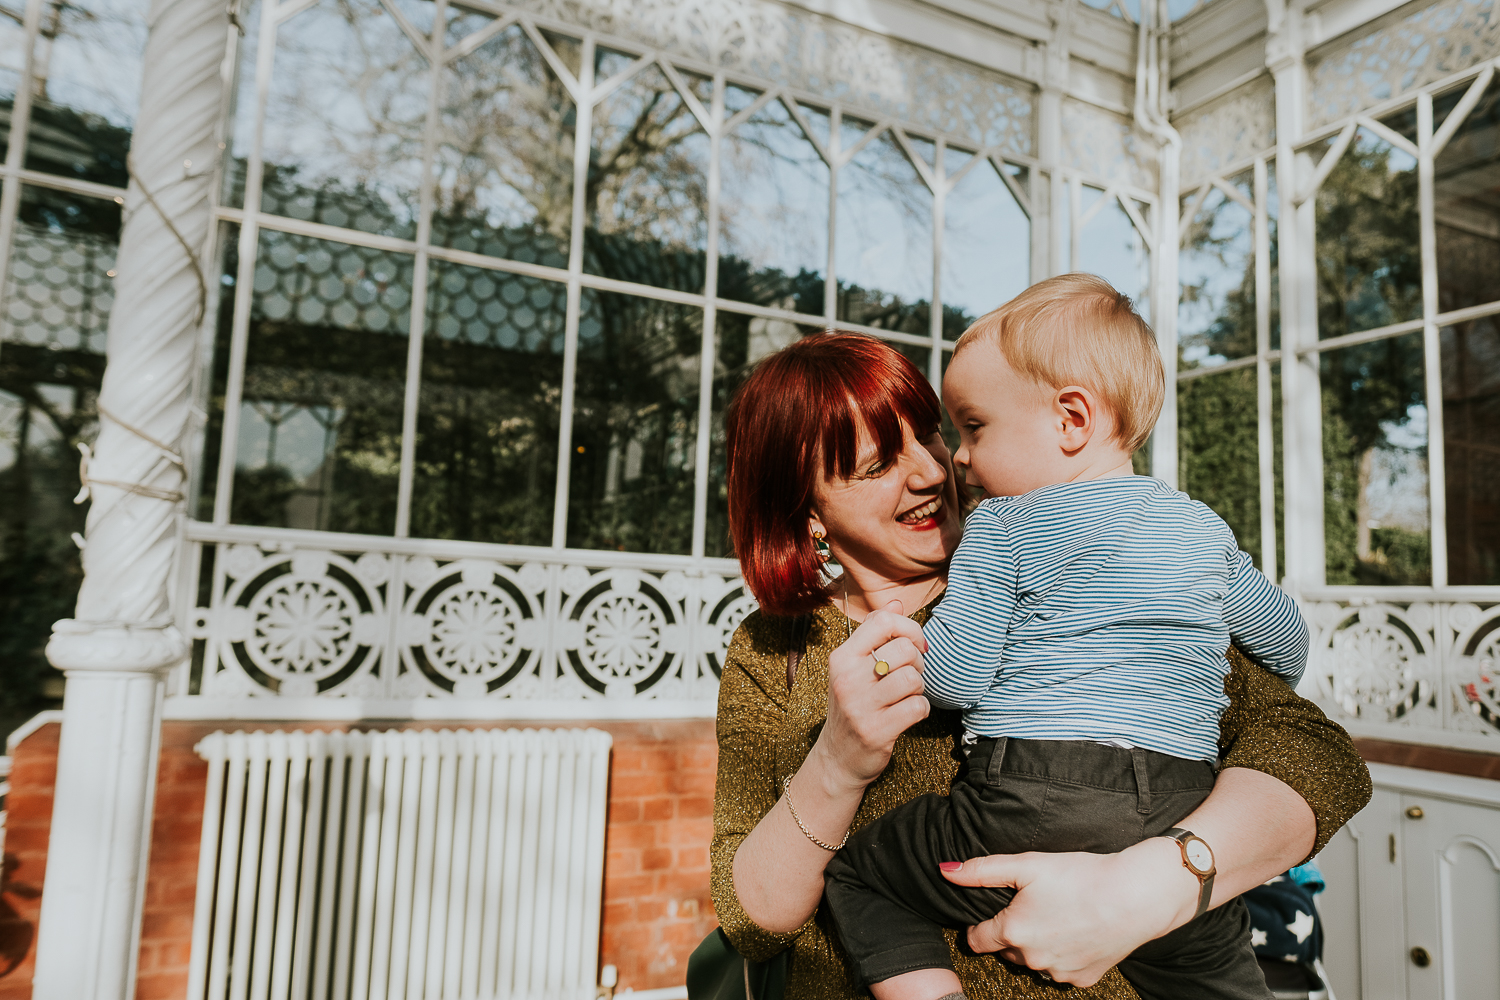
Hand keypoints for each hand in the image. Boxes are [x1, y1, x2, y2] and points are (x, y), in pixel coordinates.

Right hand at [813, 601, 930, 790]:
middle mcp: (847, 678)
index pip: (883, 621)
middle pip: (904, 650)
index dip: (908, 628)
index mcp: (842, 657)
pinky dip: (920, 709)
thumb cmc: (852, 706)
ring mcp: (860, 706)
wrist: (837, 757)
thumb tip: (897, 602)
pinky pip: (917, 707)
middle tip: (910, 675)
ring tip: (907, 695)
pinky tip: (908, 713)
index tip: (914, 644)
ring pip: (913, 679)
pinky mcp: (876, 731)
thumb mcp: (853, 668)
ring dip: (918, 687)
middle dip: (917, 662)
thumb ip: (874, 634)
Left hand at [939, 839, 1199, 985]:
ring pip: (1033, 961)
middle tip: (1032, 906)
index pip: (977, 939)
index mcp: (1012, 932)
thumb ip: (982, 870)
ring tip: (1057, 916)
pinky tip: (1075, 931)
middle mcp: (1030, 959)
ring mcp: (1057, 973)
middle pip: (1006, 950)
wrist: (1136, 897)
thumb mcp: (1027, 864)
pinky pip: (1060, 970)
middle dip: (1012, 932)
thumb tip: (944, 871)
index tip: (993, 911)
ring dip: (1036, 945)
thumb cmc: (1080, 875)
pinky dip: (1062, 954)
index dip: (981, 924)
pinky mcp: (1082, 979)